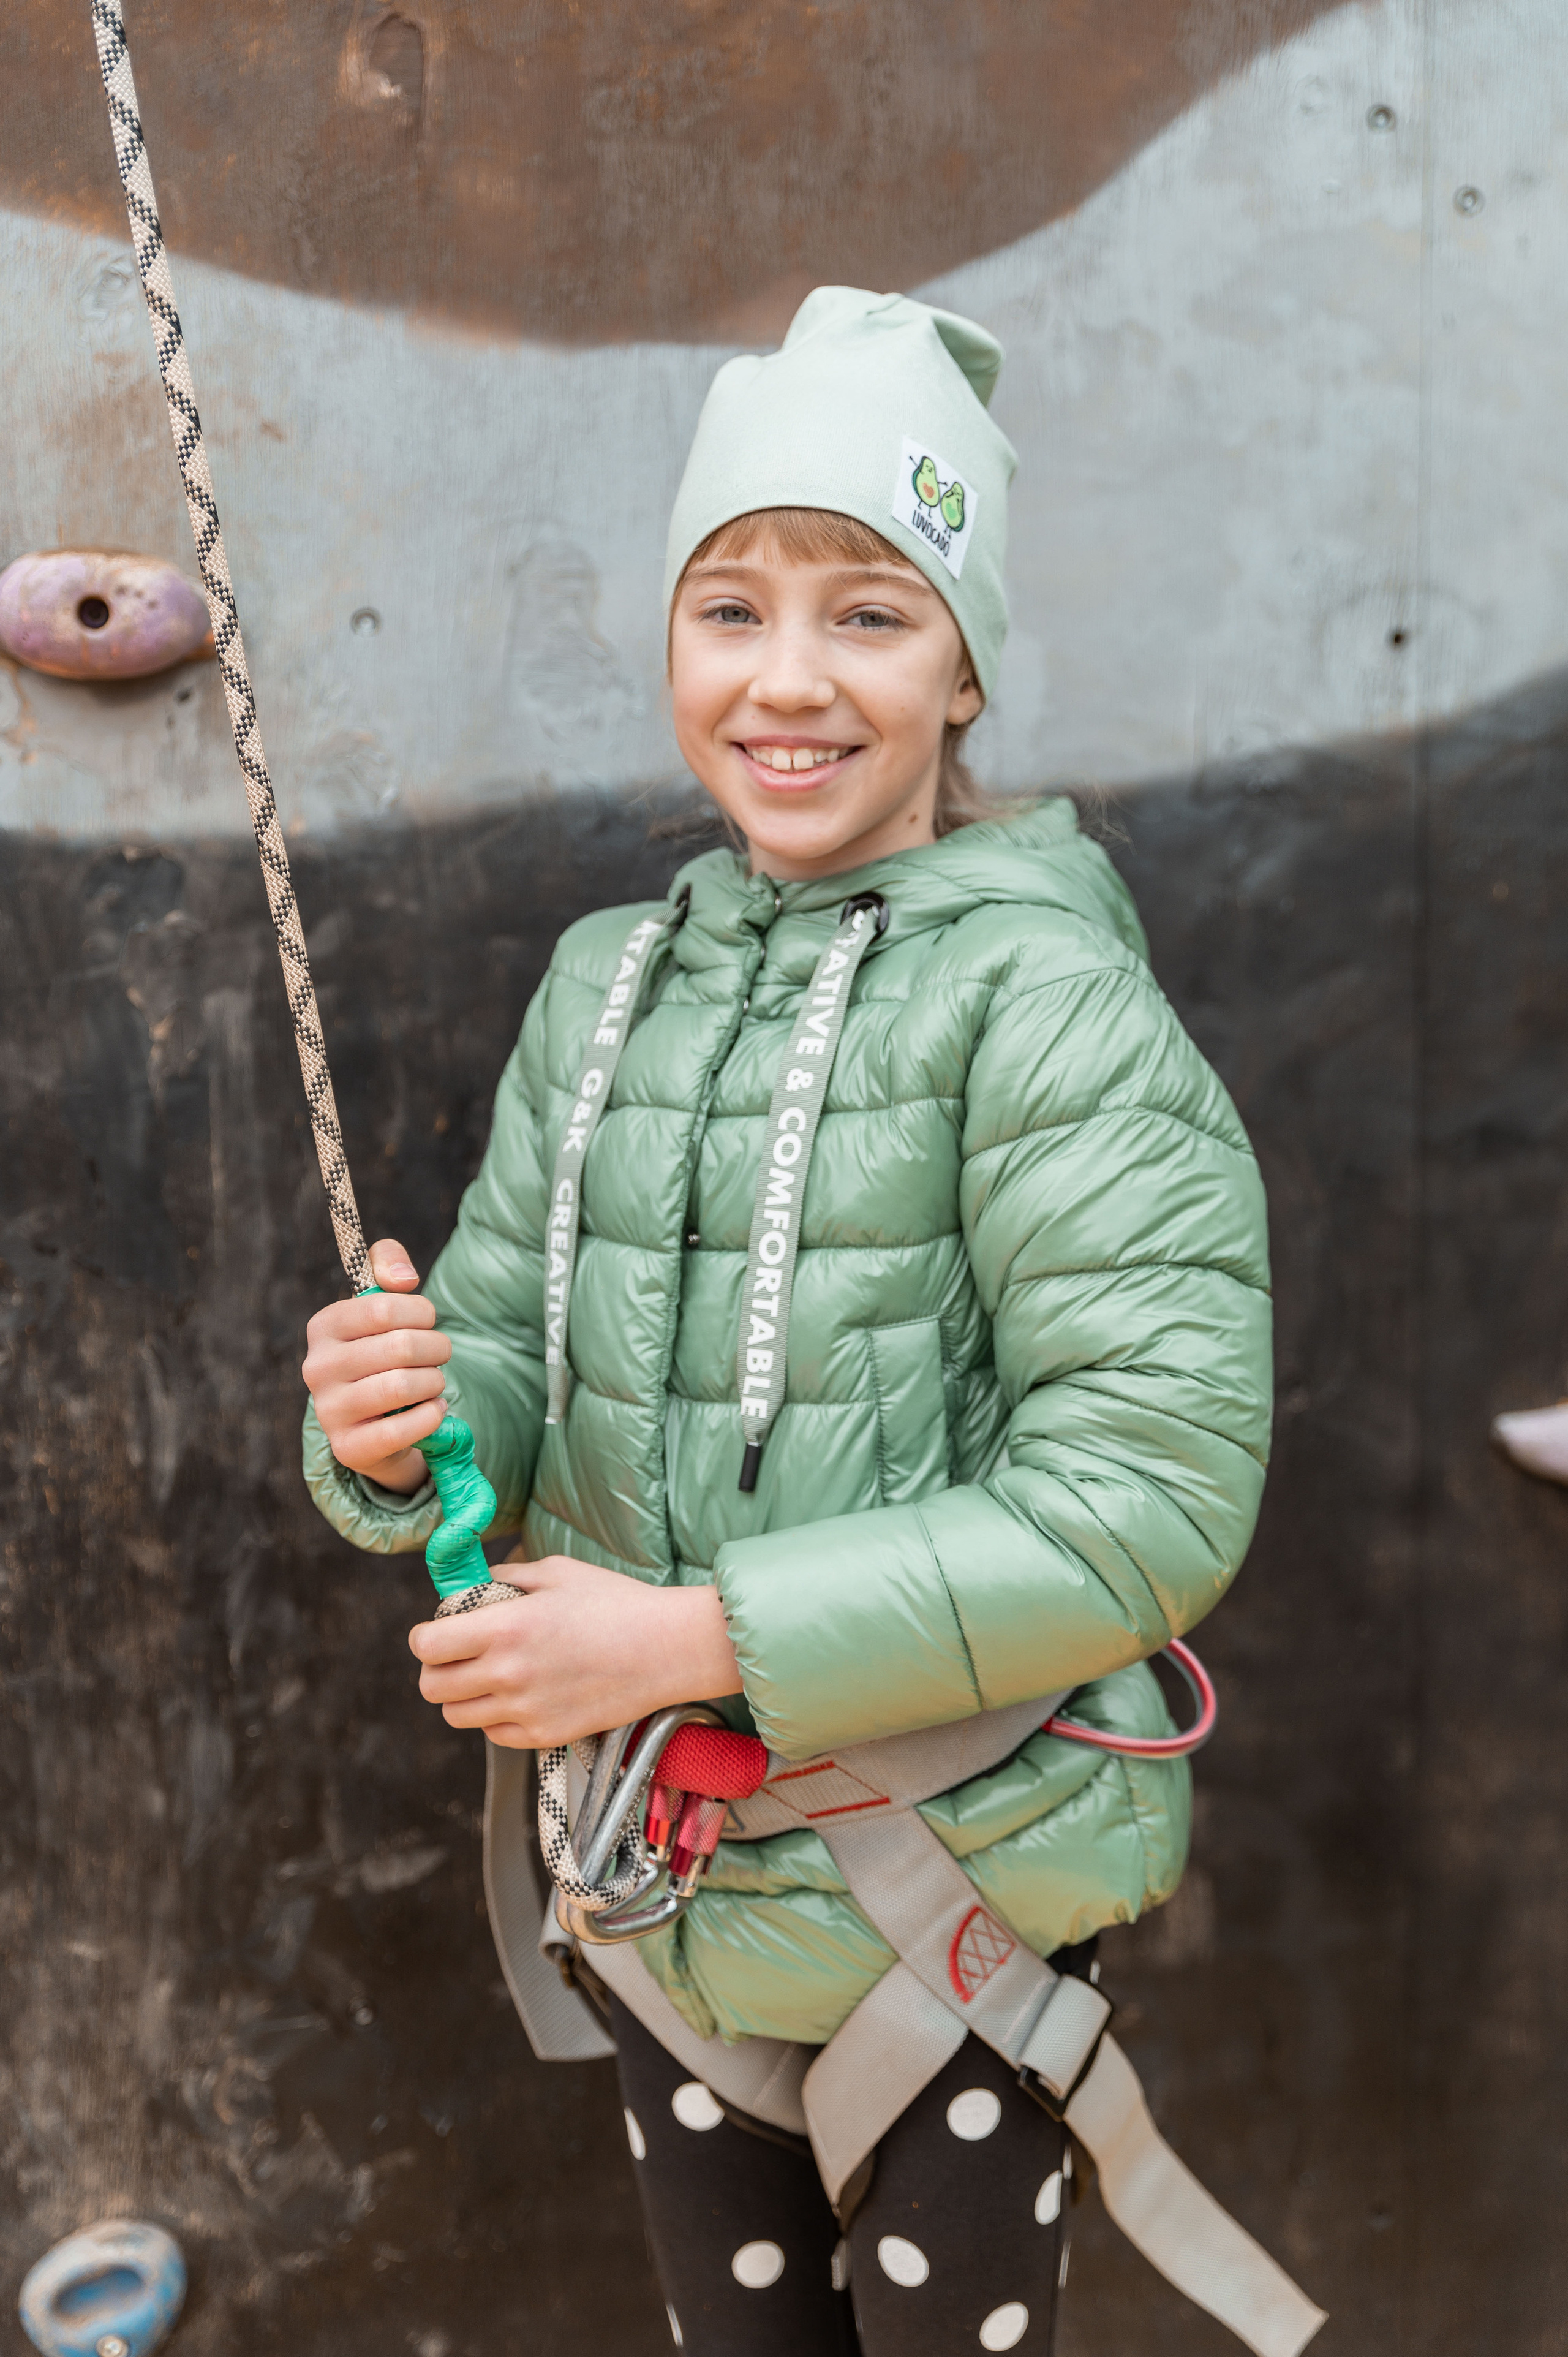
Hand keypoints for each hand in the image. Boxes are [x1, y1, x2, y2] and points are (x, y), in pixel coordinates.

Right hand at [302, 1237, 450, 1493]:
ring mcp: (329, 1411)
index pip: (384, 1306)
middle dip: (436, 1348)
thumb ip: (389, 1264)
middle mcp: (317, 1368)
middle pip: (400, 1346)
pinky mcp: (349, 1448)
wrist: (377, 1421)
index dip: (422, 1312)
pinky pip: (400, 1430)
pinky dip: (430, 1416)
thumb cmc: (383, 1352)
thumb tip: (404, 1279)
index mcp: (323, 1326)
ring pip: (402, 1386)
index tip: (428, 1322)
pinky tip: (434, 1409)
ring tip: (434, 1382)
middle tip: (439, 1354)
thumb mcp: (384, 1301)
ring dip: (435, 1382)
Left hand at [407, 1556, 743, 1747]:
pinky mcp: (545, 1737)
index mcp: (506, 1628)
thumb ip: (505, 1578)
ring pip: (457, 1715)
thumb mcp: (556, 1572)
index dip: (424, 1636)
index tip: (438, 1629)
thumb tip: (473, 1586)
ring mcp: (525, 1711)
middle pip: (432, 1687)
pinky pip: (494, 1734)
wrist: (667, 1649)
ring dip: (463, 1695)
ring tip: (489, 1674)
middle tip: (458, 1654)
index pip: (427, 1645)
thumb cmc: (616, 1602)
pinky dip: (495, 1717)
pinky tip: (519, 1694)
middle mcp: (508, 1674)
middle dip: (436, 1668)